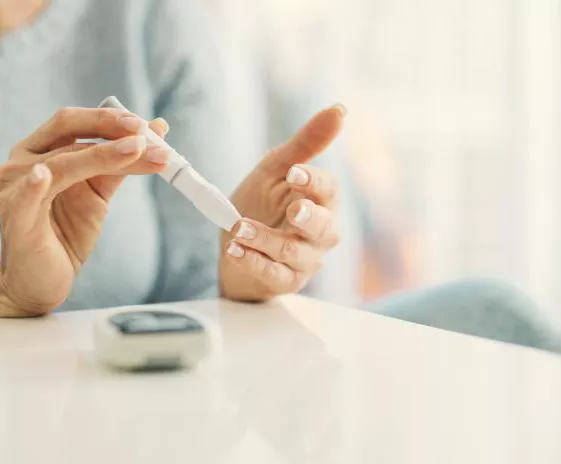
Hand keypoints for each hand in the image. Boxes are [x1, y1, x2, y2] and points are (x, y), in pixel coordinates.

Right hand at [0, 107, 168, 316]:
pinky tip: (44, 175)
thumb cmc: (65, 233)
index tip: (146, 126)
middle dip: (107, 127)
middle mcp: (22, 162)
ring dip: (102, 155)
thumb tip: (157, 132)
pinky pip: (25, 197)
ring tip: (136, 150)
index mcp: (40, 150)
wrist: (39, 282)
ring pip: (61, 163)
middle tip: (143, 132)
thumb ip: (121, 164)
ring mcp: (14, 189)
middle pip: (66, 130)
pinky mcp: (15, 218)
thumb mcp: (98, 194)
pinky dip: (34, 184)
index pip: (74, 121)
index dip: (110, 118)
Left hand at [220, 105, 345, 300]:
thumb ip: (305, 144)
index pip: (329, 191)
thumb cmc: (261, 203)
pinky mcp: (284, 281)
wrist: (234, 244)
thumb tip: (339, 109)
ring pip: (295, 253)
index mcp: (321, 201)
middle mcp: (320, 233)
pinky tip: (235, 249)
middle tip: (293, 210)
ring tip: (239, 227)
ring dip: (267, 240)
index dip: (314, 182)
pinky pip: (273, 274)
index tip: (294, 173)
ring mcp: (304, 260)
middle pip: (325, 229)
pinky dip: (253, 262)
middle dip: (309, 219)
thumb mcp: (276, 169)